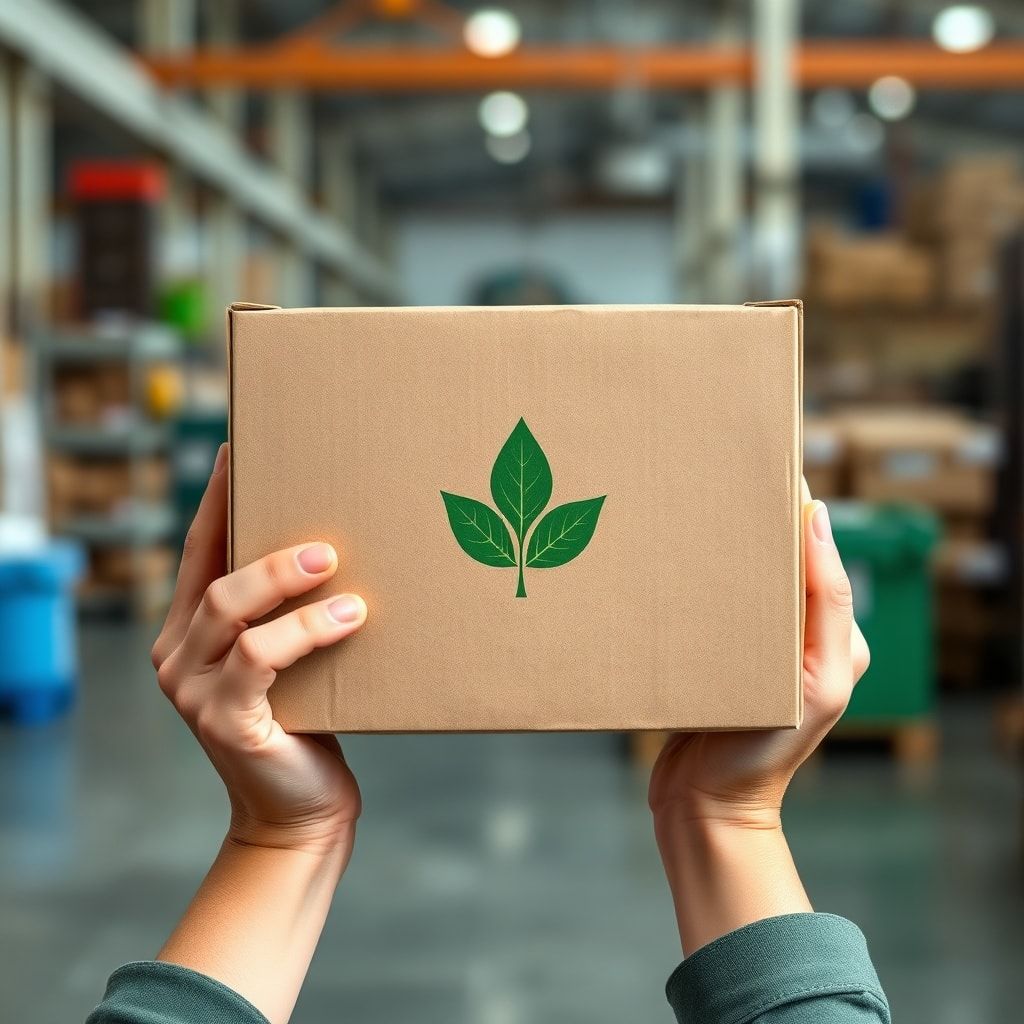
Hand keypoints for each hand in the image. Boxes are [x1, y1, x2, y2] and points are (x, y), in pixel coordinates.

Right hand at [150, 444, 367, 855]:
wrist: (300, 810)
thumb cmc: (307, 722)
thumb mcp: (293, 659)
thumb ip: (290, 612)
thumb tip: (342, 543)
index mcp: (190, 630)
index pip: (200, 549)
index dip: (220, 498)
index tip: (242, 448)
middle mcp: (178, 653)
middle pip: (214, 573)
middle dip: (266, 541)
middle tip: (325, 532)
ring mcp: (192, 687)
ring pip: (229, 608)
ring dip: (286, 580)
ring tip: (337, 564)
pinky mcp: (222, 718)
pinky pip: (262, 657)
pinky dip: (306, 631)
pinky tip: (351, 617)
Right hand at [649, 485, 869, 830]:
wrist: (705, 807)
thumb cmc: (766, 755)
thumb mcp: (819, 682)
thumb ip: (830, 606)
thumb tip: (819, 521)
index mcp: (834, 636)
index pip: (817, 556)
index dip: (795, 510)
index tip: (766, 466)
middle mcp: (795, 637)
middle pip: (775, 563)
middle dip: (752, 525)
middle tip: (717, 484)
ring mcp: (753, 648)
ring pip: (739, 581)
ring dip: (718, 551)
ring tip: (688, 515)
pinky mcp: (714, 657)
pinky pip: (710, 608)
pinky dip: (695, 583)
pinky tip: (671, 564)